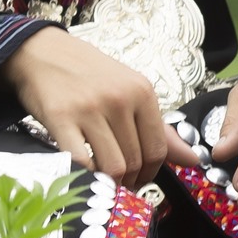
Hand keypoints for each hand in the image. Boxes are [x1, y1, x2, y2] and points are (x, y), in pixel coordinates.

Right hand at [4, 29, 195, 184]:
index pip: (158, 149)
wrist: (42, 52)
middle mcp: (120, 99)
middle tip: (119, 186)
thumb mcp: (129, 91)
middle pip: (135, 161)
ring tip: (103, 183)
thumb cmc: (88, 75)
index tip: (139, 180)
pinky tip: (83, 175)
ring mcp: (90, 108)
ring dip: (110, 185)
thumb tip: (194, 160)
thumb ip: (160, 129)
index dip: (151, 173)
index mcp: (142, 92)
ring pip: (113, 167)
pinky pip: (81, 162)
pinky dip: (86, 177)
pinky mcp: (61, 118)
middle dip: (130, 182)